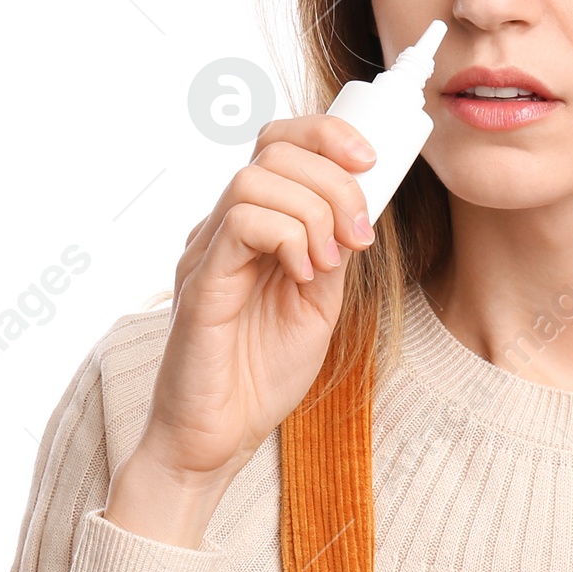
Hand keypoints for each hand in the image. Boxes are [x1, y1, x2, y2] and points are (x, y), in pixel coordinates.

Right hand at [102, 114, 377, 547]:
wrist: (218, 436)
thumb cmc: (260, 375)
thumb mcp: (318, 304)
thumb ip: (333, 252)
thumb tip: (361, 206)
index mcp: (254, 227)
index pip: (280, 144)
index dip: (327, 135)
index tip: (371, 163)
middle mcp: (224, 228)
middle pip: (274, 149)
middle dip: (335, 180)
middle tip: (358, 235)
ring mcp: (207, 251)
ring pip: (257, 177)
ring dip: (314, 211)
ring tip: (330, 262)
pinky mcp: (201, 281)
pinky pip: (240, 222)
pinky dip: (287, 237)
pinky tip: (303, 274)